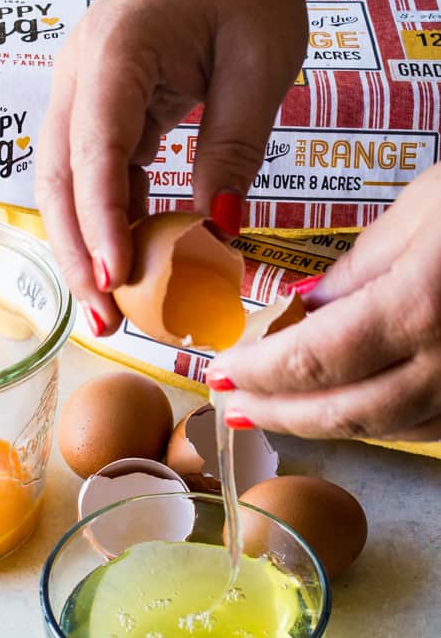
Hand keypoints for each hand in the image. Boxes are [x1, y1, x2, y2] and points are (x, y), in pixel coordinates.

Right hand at [36, 0, 307, 333]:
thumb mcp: (260, 67)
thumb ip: (234, 148)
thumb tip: (216, 231)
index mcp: (115, 49)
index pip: (96, 147)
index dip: (102, 219)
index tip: (116, 278)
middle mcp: (79, 72)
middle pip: (61, 177)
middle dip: (78, 252)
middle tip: (104, 321)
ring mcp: (82, 91)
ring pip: (67, 183)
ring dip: (85, 245)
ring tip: (110, 308)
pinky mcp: (99, 109)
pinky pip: (94, 174)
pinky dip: (110, 219)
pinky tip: (131, 261)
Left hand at [207, 166, 440, 441]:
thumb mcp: (424, 210)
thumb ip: (359, 270)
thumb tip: (302, 310)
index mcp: (418, 306)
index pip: (312, 360)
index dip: (258, 374)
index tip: (219, 372)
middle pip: (344, 412)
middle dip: (278, 414)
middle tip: (231, 408)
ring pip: (389, 428)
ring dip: (325, 423)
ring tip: (277, 409)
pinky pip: (431, 423)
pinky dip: (381, 420)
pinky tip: (351, 407)